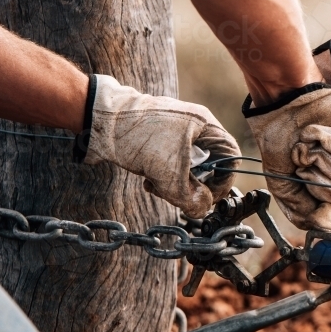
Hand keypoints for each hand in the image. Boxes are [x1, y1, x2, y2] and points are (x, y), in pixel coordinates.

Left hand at [83, 75, 239, 217]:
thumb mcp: (169, 176)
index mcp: (205, 125)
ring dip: (175, 182)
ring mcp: (175, 128)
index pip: (231, 155)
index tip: (210, 197)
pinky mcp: (158, 135)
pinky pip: (170, 160)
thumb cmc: (139, 139)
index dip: (224, 181)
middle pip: (208, 162)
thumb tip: (202, 210)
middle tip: (183, 196)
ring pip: (187, 164)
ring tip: (158, 186)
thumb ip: (191, 199)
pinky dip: (162, 175)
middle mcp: (193, 123)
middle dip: (194, 184)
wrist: (100, 121)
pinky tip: (147, 180)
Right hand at [244, 40, 330, 230]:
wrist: (281, 104)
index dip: (318, 203)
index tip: (301, 182)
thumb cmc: (281, 140)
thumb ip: (302, 212)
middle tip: (303, 156)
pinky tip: (321, 131)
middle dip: (316, 176)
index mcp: (330, 187)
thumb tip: (327, 223)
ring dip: (323, 157)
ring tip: (311, 140)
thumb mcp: (282, 186)